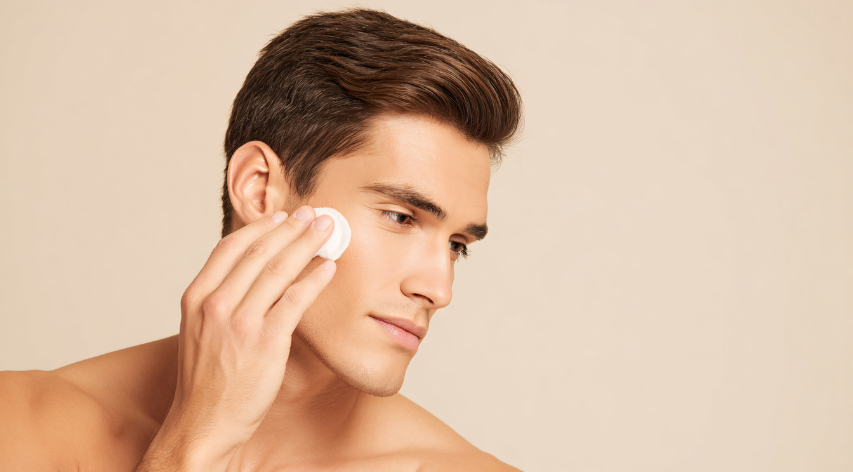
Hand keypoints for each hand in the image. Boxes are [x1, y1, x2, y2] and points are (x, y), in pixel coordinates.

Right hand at [133, 206, 335, 471]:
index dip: (261, 227)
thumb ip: (220, 299)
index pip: (231, 247)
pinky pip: (295, 301)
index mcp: (197, 297)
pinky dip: (314, 280)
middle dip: (291, 228)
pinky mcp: (264, 342)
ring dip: (306, 245)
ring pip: (278, 270)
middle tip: (314, 215)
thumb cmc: (206, 379)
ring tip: (327, 232)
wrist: (203, 422)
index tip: (282, 216)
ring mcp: (239, 322)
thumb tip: (250, 273)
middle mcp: (215, 304)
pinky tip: (328, 268)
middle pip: (258, 252)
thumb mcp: (200, 330)